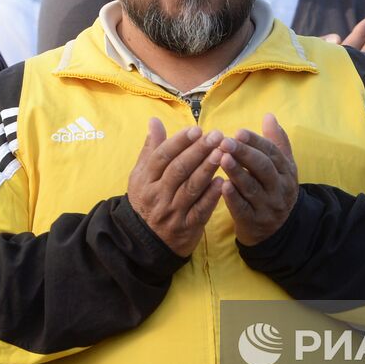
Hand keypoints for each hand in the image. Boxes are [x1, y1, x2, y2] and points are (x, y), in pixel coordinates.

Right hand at [127, 119, 224, 256]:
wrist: (144, 243)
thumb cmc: (146, 201)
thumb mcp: (141, 176)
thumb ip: (151, 149)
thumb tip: (154, 121)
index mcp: (145, 180)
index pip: (162, 156)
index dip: (180, 142)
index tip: (197, 129)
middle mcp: (158, 195)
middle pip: (179, 169)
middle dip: (198, 151)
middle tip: (216, 136)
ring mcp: (172, 212)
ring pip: (191, 188)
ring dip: (207, 169)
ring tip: (222, 153)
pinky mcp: (187, 227)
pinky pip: (201, 210)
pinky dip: (211, 196)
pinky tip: (223, 182)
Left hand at [220, 114, 298, 246]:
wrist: (276, 230)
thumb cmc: (273, 190)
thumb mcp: (281, 168)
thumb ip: (276, 142)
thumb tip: (269, 116)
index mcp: (286, 172)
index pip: (272, 153)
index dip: (256, 141)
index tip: (239, 132)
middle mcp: (280, 189)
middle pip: (263, 168)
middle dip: (245, 153)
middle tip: (225, 141)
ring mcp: (268, 207)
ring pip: (252, 187)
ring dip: (236, 172)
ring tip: (221, 158)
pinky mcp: (254, 222)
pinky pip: (243, 208)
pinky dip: (233, 197)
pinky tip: (221, 185)